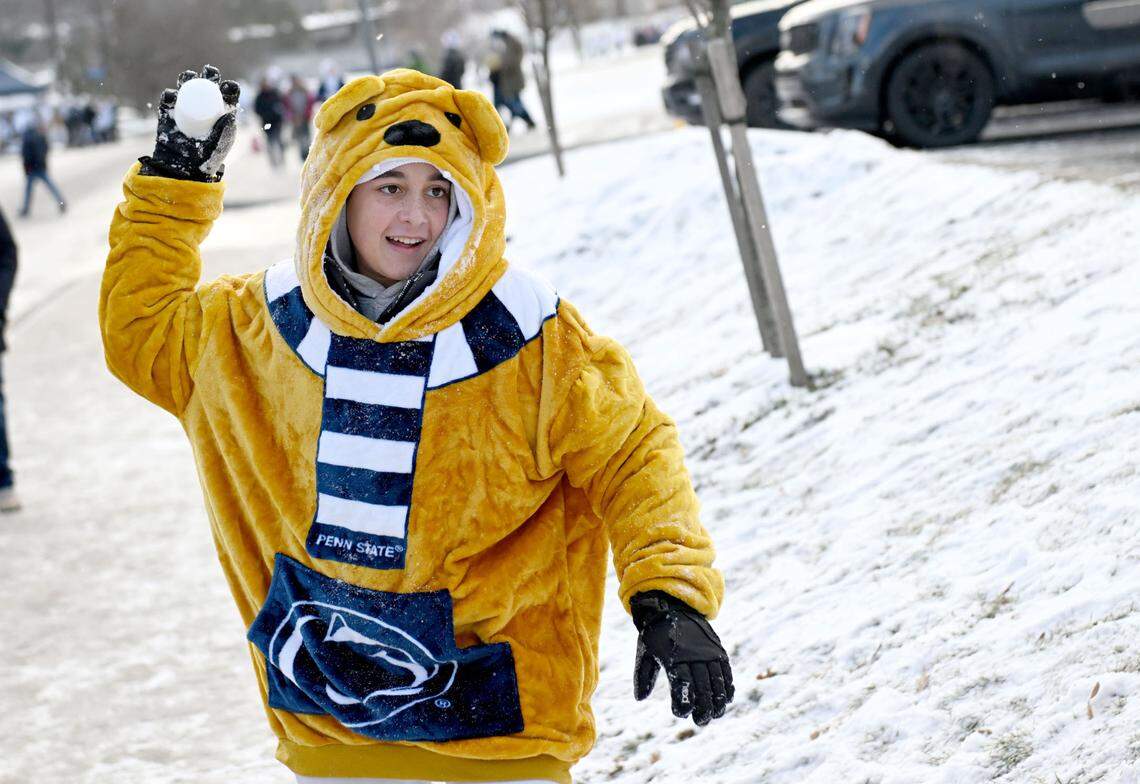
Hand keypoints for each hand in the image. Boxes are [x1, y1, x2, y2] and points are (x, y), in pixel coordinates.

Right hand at [140, 65, 239, 181]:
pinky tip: (172, 95)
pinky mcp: (168, 113)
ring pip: (186, 87)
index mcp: (221, 114)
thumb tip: (229, 113)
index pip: (227, 96)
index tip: (228, 87)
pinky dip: (169, 95)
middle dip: (209, 75)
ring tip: (189, 77)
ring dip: (187, 77)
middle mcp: (204, 108)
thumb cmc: (207, 159)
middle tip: (209, 74)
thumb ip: (226, 130)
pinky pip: (168, 100)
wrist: (183, 169)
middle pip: (206, 85)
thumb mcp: (219, 145)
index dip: (229, 87)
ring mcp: (185, 109)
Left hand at [631, 591, 733, 725]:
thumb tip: (640, 698)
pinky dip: (727, 686)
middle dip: (703, 708)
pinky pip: (725, 670)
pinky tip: (726, 699)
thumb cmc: (655, 633)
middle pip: (702, 686)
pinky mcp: (716, 649)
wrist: (672, 605)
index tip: (681, 713)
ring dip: (718, 701)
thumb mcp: (645, 652)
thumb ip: (643, 675)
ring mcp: (707, 651)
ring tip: (716, 714)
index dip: (683, 702)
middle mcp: (693, 655)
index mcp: (673, 657)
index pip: (682, 685)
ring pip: (717, 681)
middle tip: (701, 721)